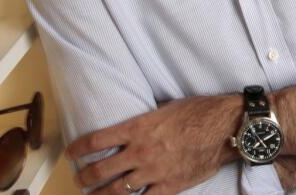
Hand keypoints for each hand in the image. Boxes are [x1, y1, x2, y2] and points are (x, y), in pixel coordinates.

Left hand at [67, 95, 240, 193]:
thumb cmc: (198, 112)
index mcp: (138, 128)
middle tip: (79, 179)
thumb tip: (133, 125)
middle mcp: (141, 151)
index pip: (97, 141)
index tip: (71, 153)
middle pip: (101, 170)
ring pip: (117, 190)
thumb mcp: (165, 108)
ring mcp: (154, 171)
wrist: (224, 127)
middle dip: (84, 177)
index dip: (79, 149)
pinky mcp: (169, 186)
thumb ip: (145, 120)